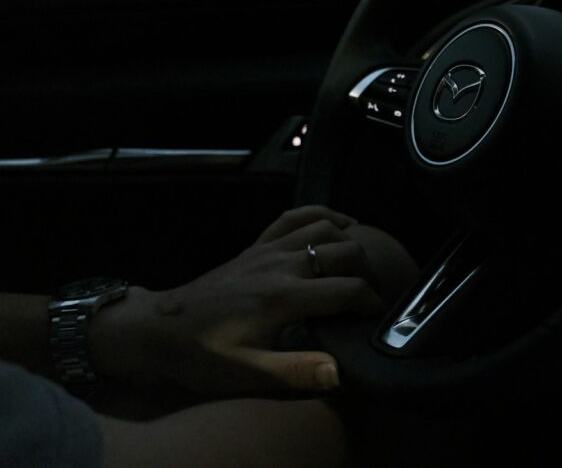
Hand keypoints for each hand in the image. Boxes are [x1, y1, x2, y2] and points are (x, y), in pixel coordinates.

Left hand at [89, 206, 388, 394]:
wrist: (159, 329)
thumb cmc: (203, 354)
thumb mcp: (248, 373)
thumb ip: (296, 372)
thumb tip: (340, 372)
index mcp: (284, 297)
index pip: (347, 290)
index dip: (370, 302)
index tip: (376, 316)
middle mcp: (281, 265)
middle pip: (344, 251)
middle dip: (367, 270)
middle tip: (370, 293)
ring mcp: (268, 249)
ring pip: (324, 227)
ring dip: (349, 240)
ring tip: (360, 264)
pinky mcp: (256, 245)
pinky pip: (294, 216)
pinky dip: (320, 214)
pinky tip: (337, 224)